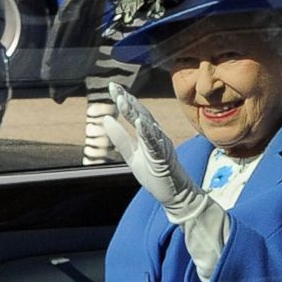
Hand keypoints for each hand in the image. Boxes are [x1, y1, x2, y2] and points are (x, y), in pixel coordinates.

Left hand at [104, 82, 207, 222]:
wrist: (176, 195)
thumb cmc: (156, 175)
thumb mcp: (132, 156)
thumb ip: (121, 139)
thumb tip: (106, 119)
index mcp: (149, 134)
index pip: (136, 113)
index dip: (124, 99)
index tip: (112, 86)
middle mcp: (157, 135)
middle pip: (141, 113)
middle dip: (127, 100)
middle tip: (114, 87)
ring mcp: (162, 146)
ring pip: (148, 125)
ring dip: (135, 112)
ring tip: (122, 100)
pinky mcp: (164, 158)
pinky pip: (155, 144)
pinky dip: (147, 133)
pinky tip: (140, 122)